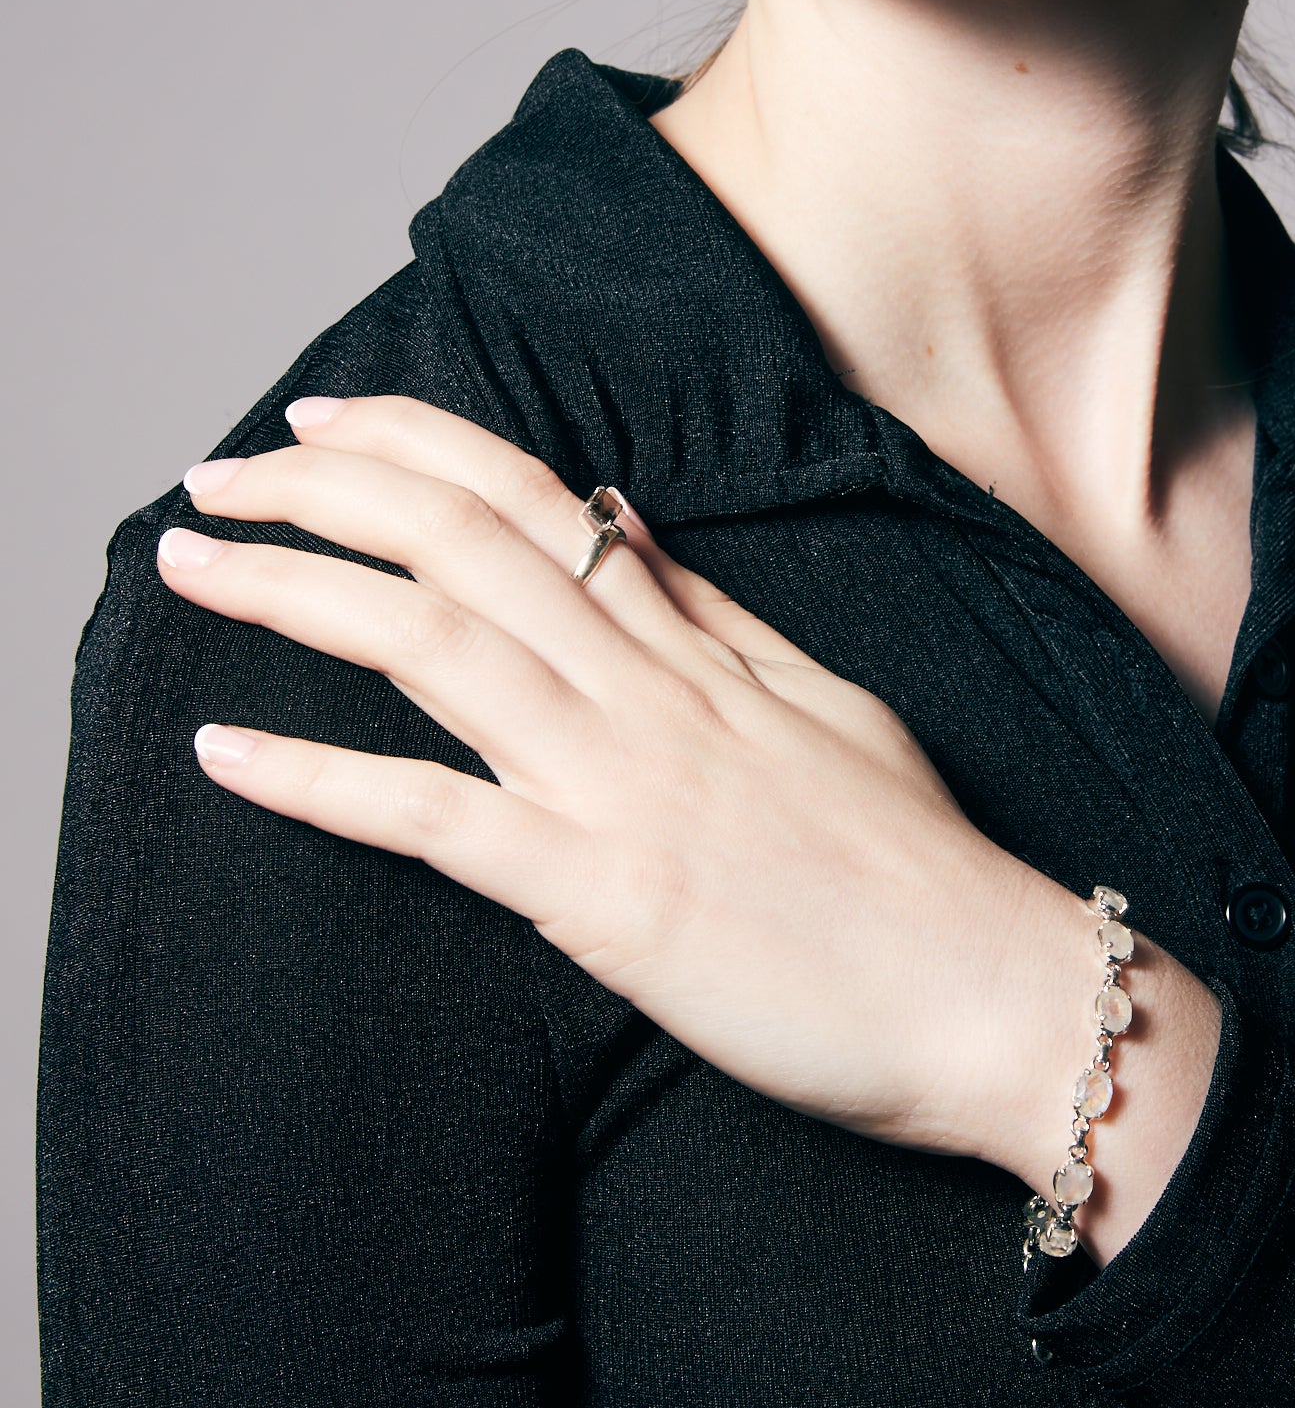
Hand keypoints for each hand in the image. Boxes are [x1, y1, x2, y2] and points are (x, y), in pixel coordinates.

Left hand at [159, 395, 1217, 1258]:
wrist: (995, 987)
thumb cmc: (919, 863)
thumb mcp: (825, 703)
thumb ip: (713, 613)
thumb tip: (622, 516)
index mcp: (701, 647)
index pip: (537, 503)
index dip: (418, 445)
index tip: (327, 420)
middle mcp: (651, 693)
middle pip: (464, 547)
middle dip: (325, 492)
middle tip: (219, 472)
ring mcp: (625, 785)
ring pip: (436, 646)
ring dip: (294, 595)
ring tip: (187, 561)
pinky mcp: (607, 895)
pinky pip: (440, 819)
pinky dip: (322, 782)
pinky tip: (222, 751)